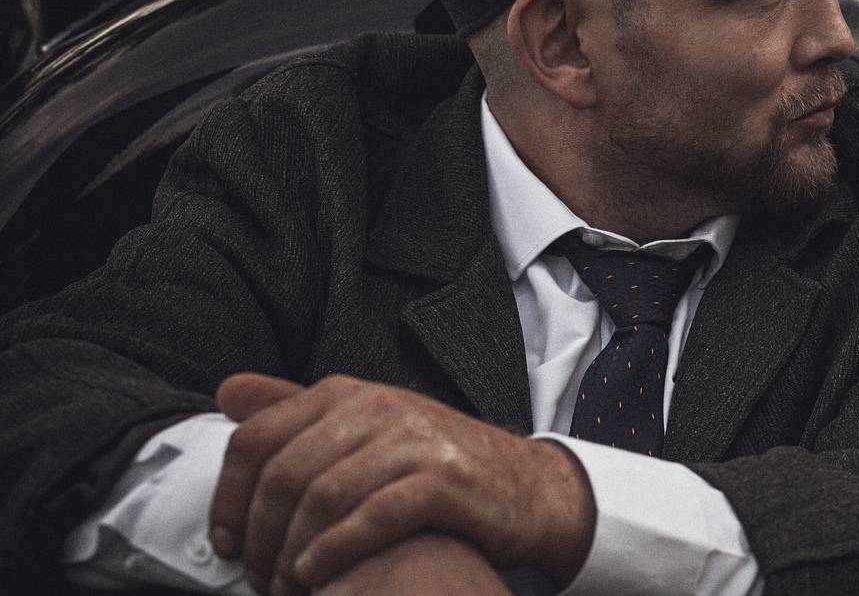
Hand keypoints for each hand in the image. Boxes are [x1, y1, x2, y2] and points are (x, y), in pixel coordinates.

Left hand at [208, 372, 594, 595]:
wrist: (524, 487)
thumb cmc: (431, 465)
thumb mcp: (362, 428)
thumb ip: (294, 410)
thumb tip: (227, 392)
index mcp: (346, 393)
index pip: (256, 437)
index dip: (228, 496)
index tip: (225, 543)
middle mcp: (377, 406)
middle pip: (284, 473)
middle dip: (259, 537)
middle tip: (256, 578)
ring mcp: (414, 439)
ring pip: (323, 496)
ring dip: (291, 553)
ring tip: (286, 587)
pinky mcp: (445, 479)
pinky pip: (372, 517)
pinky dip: (334, 551)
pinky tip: (319, 575)